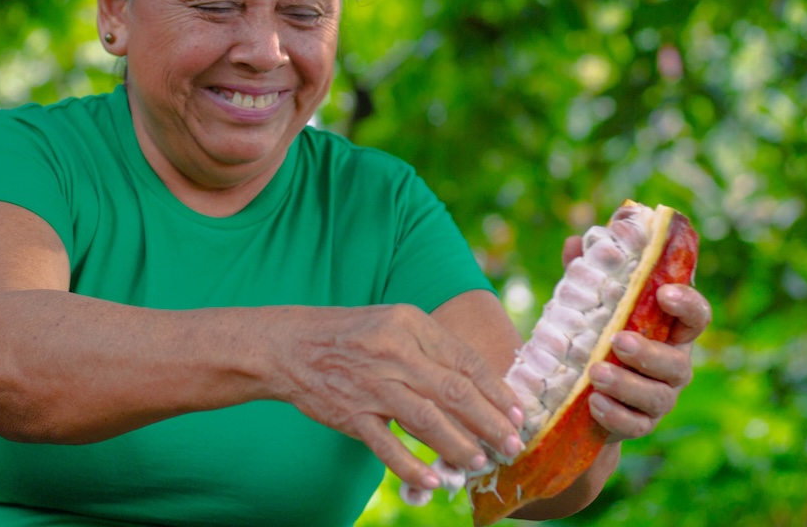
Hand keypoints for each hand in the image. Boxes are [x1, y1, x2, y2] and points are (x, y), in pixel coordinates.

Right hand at [269, 305, 524, 490]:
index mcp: (410, 324)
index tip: (517, 412)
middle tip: (511, 444)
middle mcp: (394, 352)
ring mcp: (371, 384)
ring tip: (480, 462)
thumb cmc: (350, 334)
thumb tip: (477, 384)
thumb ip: (432, 348)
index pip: (464, 360)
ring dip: (458, 446)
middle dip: (489, 422)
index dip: (496, 390)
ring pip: (426, 421)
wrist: (289, 345)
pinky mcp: (350, 414)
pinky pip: (387, 446)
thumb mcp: (394, 323)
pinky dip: (412, 467)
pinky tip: (433, 482)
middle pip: (454, 392)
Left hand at [561, 234, 711, 441]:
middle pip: (677, 363)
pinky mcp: (641, 424)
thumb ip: (587, 275)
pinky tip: (594, 402)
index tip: (664, 292)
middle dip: (649, 353)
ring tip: (595, 372)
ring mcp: (660, 398)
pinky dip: (616, 415)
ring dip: (627, 384)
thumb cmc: (597, 336)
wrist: (584, 396)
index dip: (688, 304)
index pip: (696, 316)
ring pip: (657, 396)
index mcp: (669, 330)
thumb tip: (575, 242)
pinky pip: (635, 425)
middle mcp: (674, 365)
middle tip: (618, 341)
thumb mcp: (593, 306)